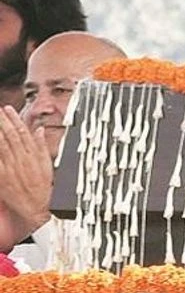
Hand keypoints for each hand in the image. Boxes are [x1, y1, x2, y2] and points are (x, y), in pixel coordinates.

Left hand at [0, 107, 52, 237]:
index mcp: (33, 154)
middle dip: (3, 121)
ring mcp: (10, 167)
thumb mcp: (47, 164)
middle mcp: (21, 159)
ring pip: (2, 145)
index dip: (15, 119)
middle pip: (10, 136)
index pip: (23, 132)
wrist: (37, 206)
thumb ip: (41, 146)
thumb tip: (39, 130)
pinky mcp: (2, 176)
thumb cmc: (43, 187)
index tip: (9, 110)